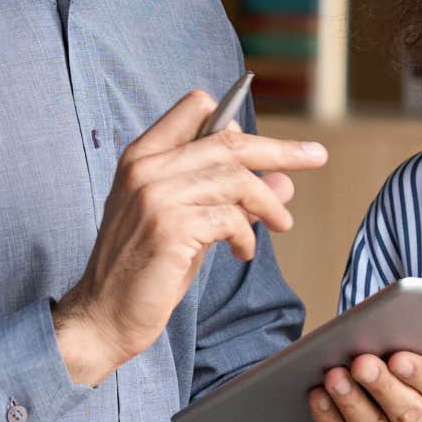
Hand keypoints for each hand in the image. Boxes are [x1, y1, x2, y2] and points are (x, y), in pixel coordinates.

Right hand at [54, 89, 328, 385]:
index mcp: (142, 155)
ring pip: (237, 179)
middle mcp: (147, 168)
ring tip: (282, 224)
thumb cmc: (147, 267)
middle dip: (280, 149)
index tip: (266, 140)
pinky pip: (231, 218)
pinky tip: (243, 251)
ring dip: (269, 203)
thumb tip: (284, 180)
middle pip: (229, 141)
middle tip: (316, 156)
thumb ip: (228, 195)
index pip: (194, 107)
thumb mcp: (188, 221)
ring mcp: (156, 196)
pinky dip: (247, 236)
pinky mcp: (171, 228)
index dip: (235, 121)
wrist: (104, 314)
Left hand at [296, 351, 421, 421]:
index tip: (397, 357)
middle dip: (383, 386)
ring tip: (334, 376)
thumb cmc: (388, 387)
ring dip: (351, 401)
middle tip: (361, 362)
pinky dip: (329, 419)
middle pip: (409, 415)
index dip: (421, 375)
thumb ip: (419, 353)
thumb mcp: (408, 373)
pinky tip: (318, 397)